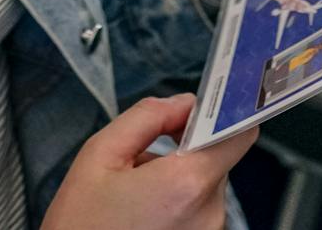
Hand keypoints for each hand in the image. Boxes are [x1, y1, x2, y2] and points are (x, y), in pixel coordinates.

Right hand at [44, 94, 255, 229]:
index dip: (222, 112)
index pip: (240, 132)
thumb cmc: (81, 226)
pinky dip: (176, 202)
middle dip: (183, 148)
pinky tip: (142, 212)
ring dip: (177, 177)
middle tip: (141, 159)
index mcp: (186, 183)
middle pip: (215, 157)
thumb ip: (146, 117)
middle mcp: (208, 213)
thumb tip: (180, 104)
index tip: (202, 105)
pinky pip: (197, 209)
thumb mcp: (99, 155)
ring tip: (135, 193)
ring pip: (204, 183)